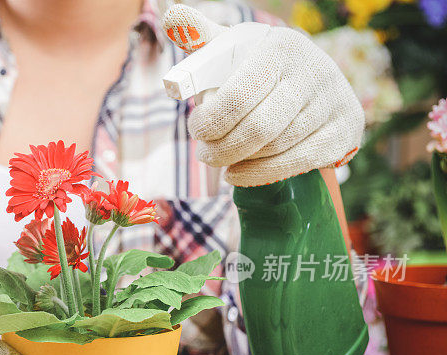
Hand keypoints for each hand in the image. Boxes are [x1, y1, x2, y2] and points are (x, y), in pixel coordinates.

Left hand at [163, 5, 364, 186]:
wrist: (315, 83)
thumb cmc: (257, 69)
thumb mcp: (233, 50)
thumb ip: (201, 36)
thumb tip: (171, 16)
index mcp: (280, 48)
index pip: (237, 96)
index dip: (210, 120)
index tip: (196, 128)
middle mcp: (313, 71)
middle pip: (258, 129)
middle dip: (222, 148)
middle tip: (204, 154)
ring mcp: (334, 102)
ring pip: (275, 149)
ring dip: (239, 161)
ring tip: (221, 160)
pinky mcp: (346, 131)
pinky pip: (297, 163)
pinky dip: (260, 174)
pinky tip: (239, 173)